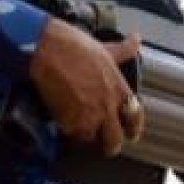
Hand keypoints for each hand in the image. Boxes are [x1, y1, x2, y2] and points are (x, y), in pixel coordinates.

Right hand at [29, 17, 142, 155]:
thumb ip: (124, 49)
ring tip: (82, 129)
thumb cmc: (76, 46)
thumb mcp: (106, 49)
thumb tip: (136, 39)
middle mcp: (106, 106)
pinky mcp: (67, 121)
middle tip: (106, 145)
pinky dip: (69, 131)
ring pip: (92, 140)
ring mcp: (87, 115)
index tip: (131, 133)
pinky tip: (66, 122)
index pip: (135, 117)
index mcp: (118, 89)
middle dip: (111, 144)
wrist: (48, 50)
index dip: (134, 128)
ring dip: (87, 136)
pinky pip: (72, 135)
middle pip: (115, 139)